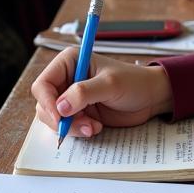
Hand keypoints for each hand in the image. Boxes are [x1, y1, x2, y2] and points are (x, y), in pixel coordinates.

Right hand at [31, 48, 173, 138]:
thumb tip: (60, 107)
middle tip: (83, 125)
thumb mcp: (110, 84)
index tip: (60, 117)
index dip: (47, 102)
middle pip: (44, 104)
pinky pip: (67, 126)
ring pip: (54, 118)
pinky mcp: (79, 113)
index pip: (43, 84)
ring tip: (93, 127)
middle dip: (60, 119)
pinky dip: (78, 130)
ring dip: (71, 127)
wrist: (150, 97)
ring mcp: (71, 97)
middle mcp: (66, 79)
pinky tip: (96, 127)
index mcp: (69, 62)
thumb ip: (84, 93)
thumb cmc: (133, 82)